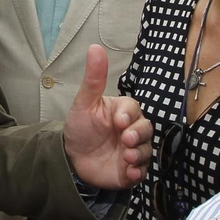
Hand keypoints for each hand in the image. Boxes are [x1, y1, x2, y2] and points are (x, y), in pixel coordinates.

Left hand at [62, 44, 152, 188]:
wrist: (72, 158)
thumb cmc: (81, 127)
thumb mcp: (84, 103)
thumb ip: (93, 79)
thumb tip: (95, 48)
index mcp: (122, 112)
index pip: (134, 108)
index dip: (129, 115)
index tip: (119, 121)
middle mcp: (132, 130)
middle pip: (146, 129)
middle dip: (138, 135)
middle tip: (125, 140)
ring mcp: (133, 150)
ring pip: (147, 150)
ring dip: (139, 154)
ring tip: (127, 157)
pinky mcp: (131, 170)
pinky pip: (142, 171)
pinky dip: (137, 172)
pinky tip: (129, 172)